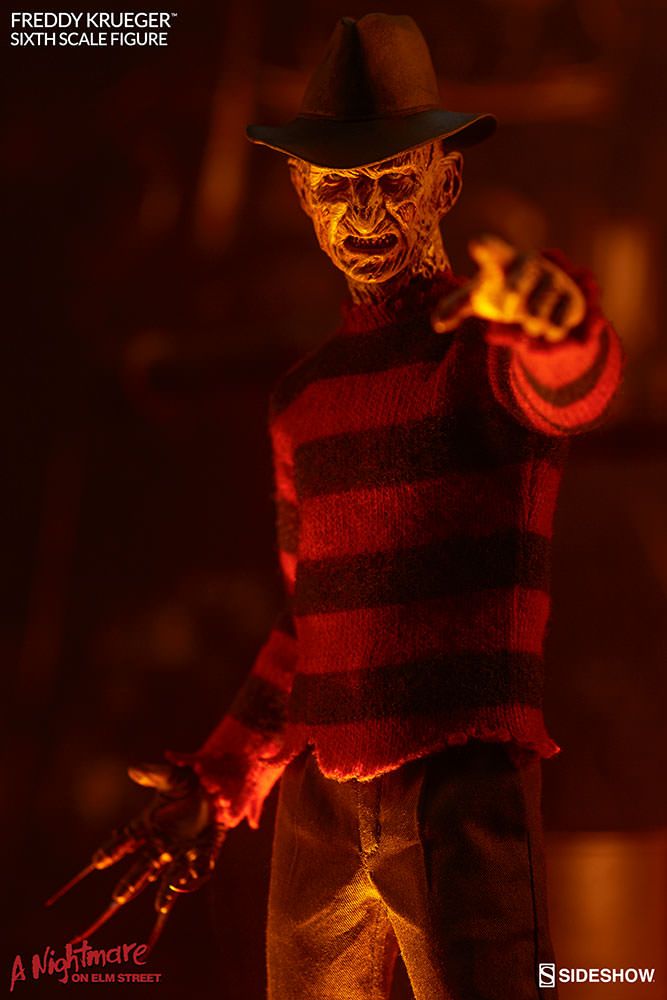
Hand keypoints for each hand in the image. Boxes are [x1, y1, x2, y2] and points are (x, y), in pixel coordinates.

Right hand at [46, 762, 225, 952]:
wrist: (218, 783)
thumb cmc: (189, 780)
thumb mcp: (171, 775)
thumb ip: (154, 774)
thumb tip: (134, 769)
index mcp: (148, 825)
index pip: (125, 840)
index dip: (111, 850)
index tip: (98, 861)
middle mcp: (162, 842)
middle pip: (143, 865)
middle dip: (131, 881)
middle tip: (117, 897)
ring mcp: (183, 849)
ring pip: (170, 874)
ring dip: (164, 890)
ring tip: (159, 907)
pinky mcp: (205, 850)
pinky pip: (198, 868)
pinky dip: (193, 878)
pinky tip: (186, 887)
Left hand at [432, 234, 585, 341]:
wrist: (546, 303)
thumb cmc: (504, 294)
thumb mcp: (478, 298)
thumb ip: (455, 307)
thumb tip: (437, 323)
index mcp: (503, 261)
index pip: (493, 252)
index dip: (486, 250)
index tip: (477, 245)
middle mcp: (530, 265)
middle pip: (516, 288)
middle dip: (511, 306)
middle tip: (511, 309)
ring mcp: (554, 279)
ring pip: (536, 312)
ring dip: (529, 324)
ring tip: (531, 319)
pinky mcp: (572, 298)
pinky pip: (556, 323)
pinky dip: (548, 332)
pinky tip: (549, 326)